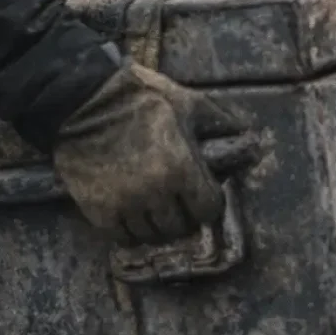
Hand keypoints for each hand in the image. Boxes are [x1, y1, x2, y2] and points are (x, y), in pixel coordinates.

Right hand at [53, 61, 248, 244]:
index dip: (207, 203)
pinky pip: (122, 237)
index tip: (201, 194)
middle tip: (177, 201)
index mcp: (181, 167)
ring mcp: (125, 204)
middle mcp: (155, 193)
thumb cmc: (141, 97)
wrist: (84, 99)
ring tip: (154, 208)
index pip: (207, 210)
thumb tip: (251, 134)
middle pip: (180, 228)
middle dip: (183, 216)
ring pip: (151, 236)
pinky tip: (132, 213)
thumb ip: (220, 120)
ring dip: (156, 225)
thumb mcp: (187, 101)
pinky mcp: (98, 210)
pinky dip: (129, 230)